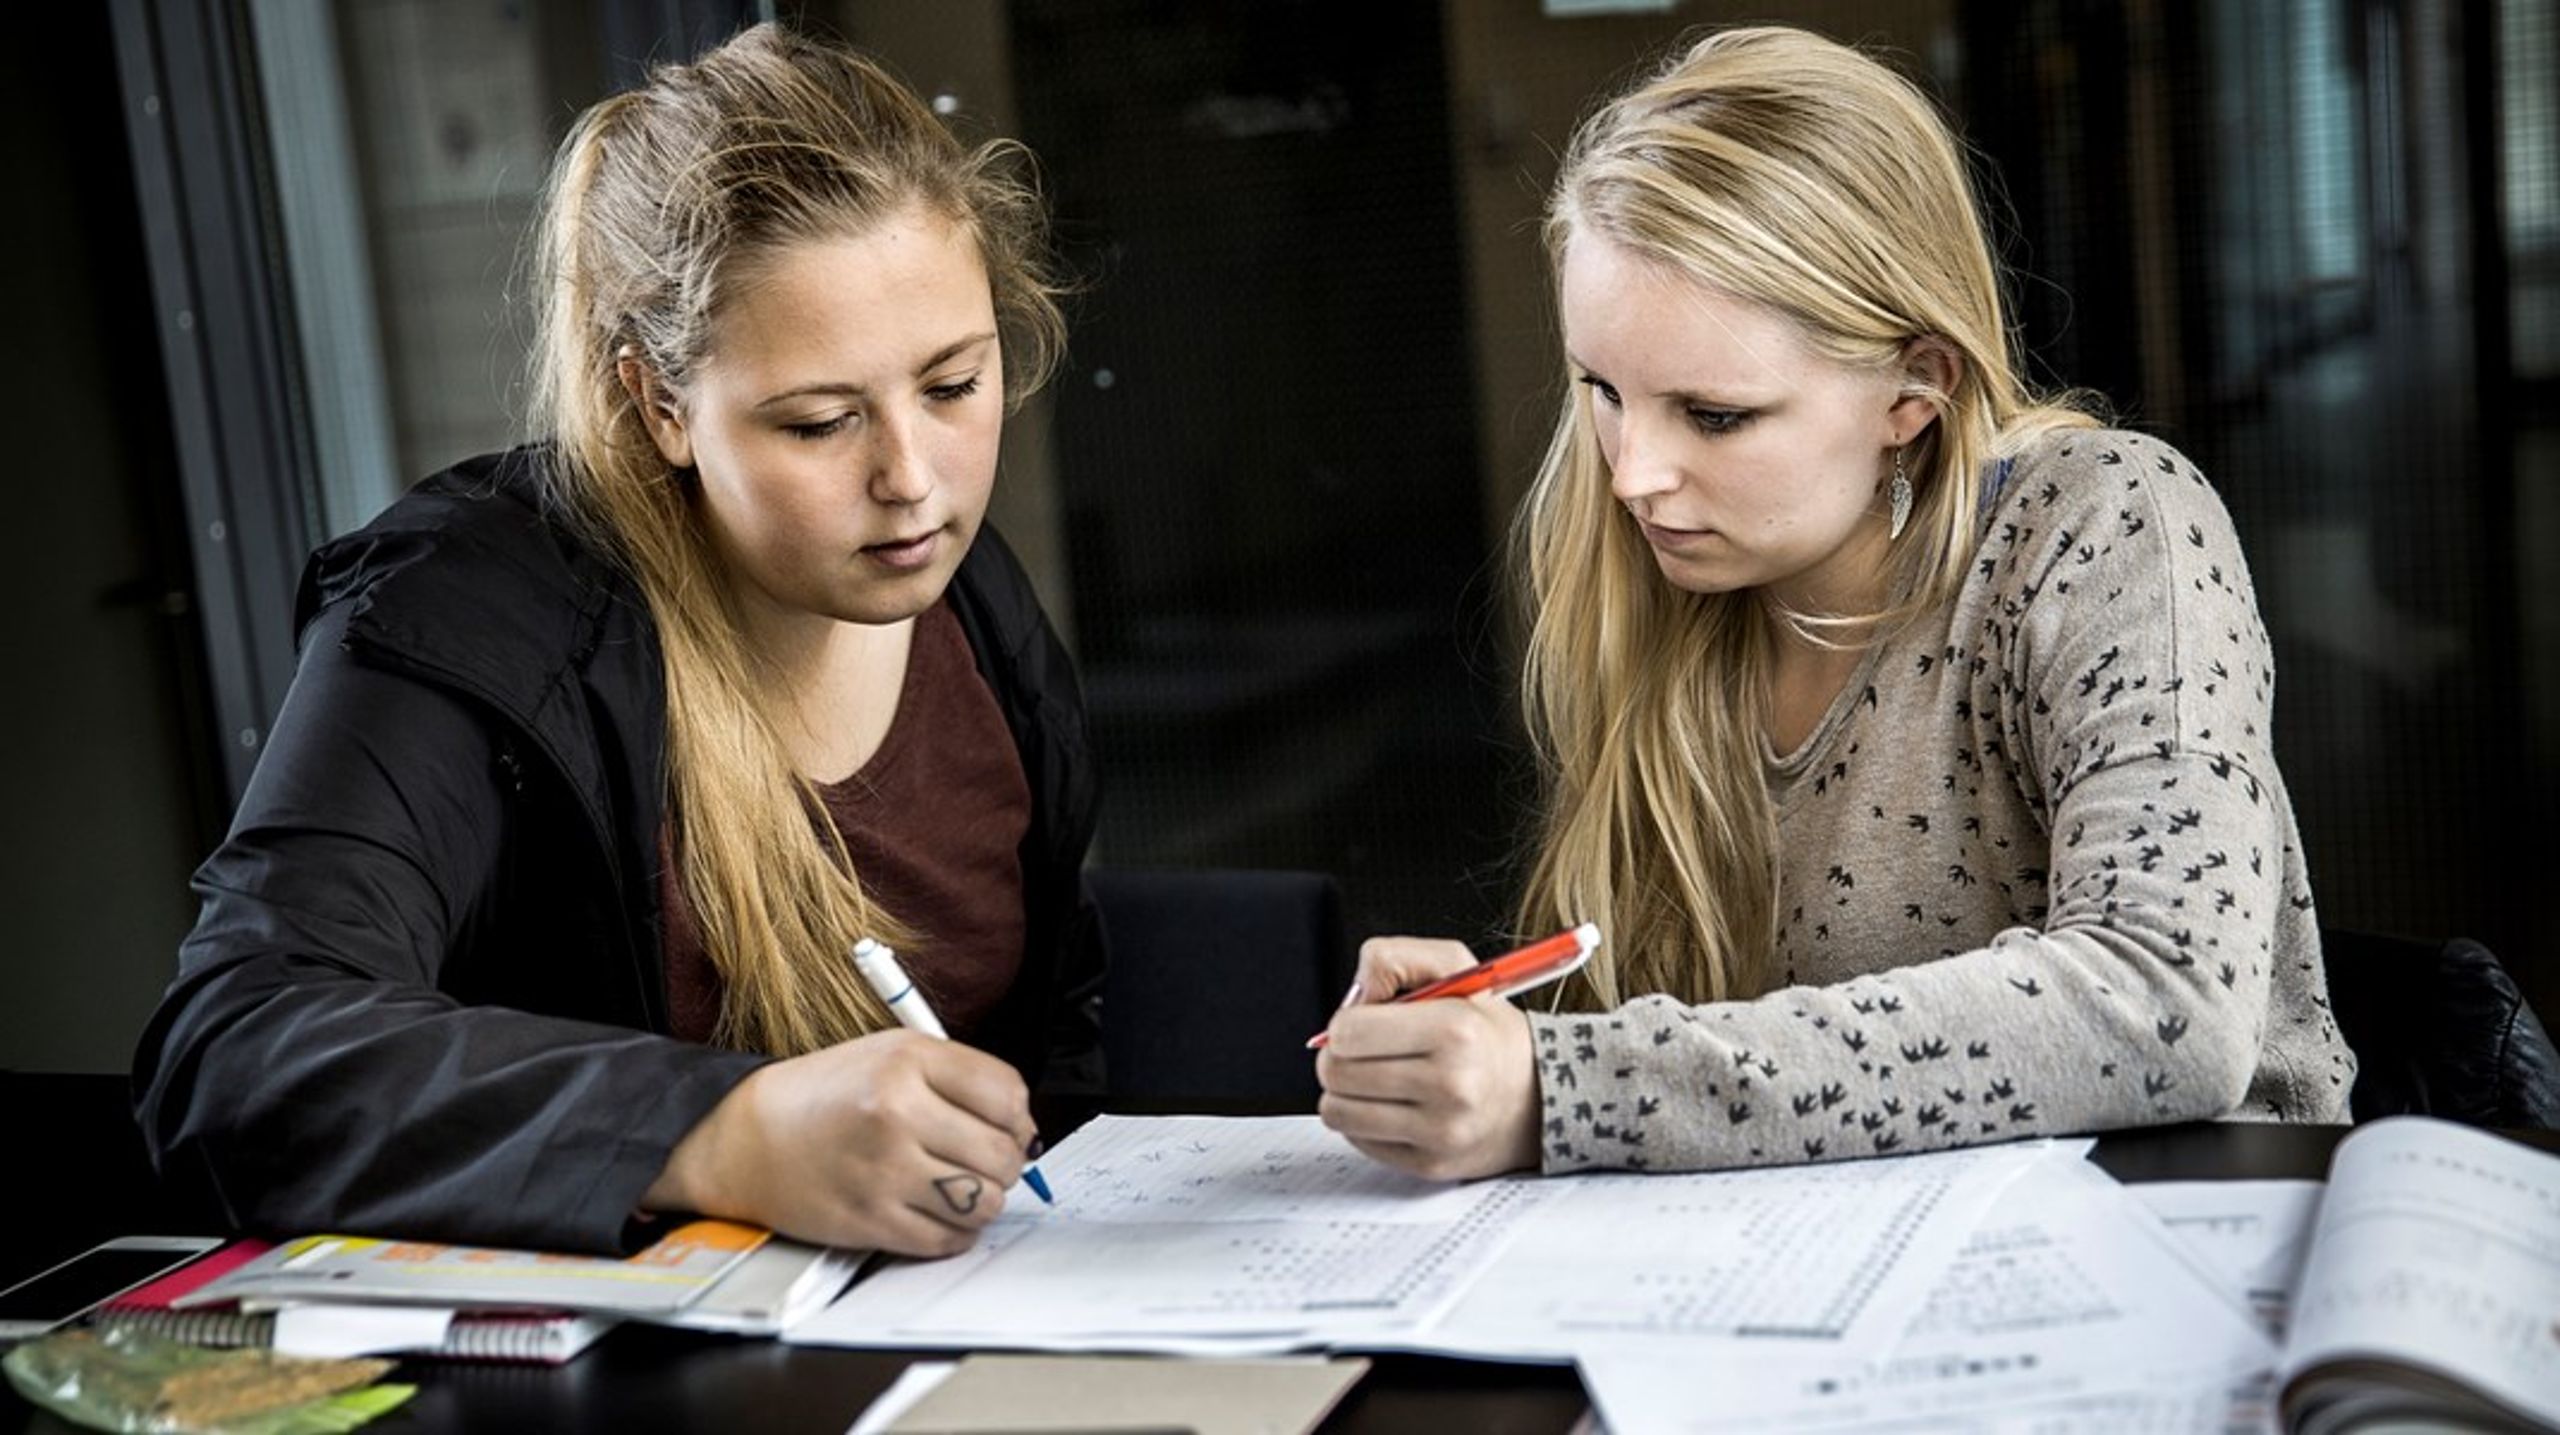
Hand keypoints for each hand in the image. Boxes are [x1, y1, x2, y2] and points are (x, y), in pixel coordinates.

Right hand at [646, 1030, 1035, 1256]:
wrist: (747, 1137)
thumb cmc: (825, 1094)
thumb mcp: (892, 1054)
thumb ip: (960, 1079)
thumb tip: (1023, 1127)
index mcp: (907, 1061)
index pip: (1008, 1095)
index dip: (1018, 1117)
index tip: (1008, 1126)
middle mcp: (897, 1113)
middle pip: (1002, 1154)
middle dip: (1005, 1164)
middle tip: (984, 1162)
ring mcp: (884, 1171)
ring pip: (983, 1203)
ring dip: (983, 1202)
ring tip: (960, 1188)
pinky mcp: (871, 1220)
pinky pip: (947, 1239)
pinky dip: (954, 1232)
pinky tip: (934, 1211)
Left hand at [1313, 936, 1540, 1180]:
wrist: (1537, 1096)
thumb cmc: (1486, 1031)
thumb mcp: (1455, 969)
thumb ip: (1394, 958)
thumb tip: (1355, 997)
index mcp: (1454, 1030)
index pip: (1348, 1032)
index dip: (1347, 1022)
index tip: (1366, 1023)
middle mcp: (1450, 1084)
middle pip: (1336, 1072)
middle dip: (1340, 1056)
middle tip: (1366, 1051)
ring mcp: (1440, 1130)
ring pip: (1336, 1111)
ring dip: (1345, 1092)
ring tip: (1377, 1078)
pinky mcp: (1429, 1163)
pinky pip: (1357, 1140)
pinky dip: (1364, 1122)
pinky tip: (1393, 1106)